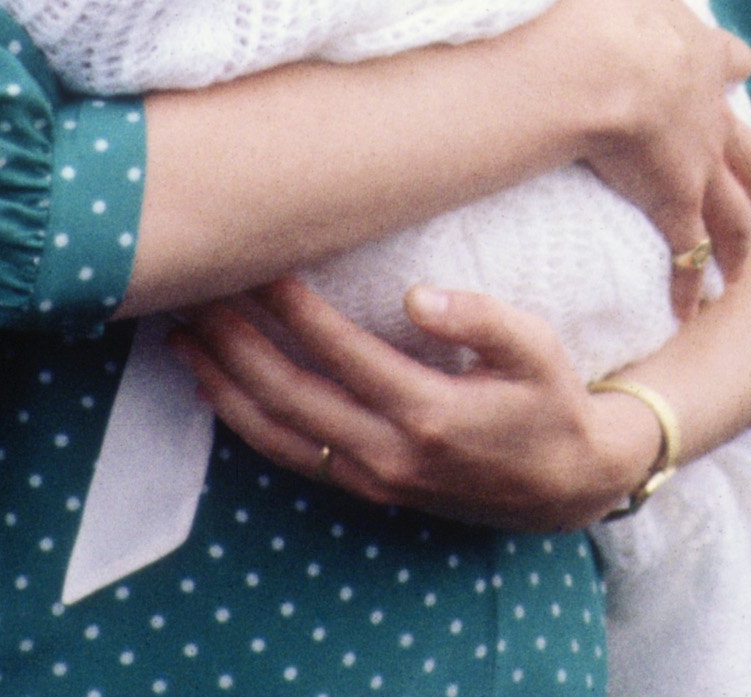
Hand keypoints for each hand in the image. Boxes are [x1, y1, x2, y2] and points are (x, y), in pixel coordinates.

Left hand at [167, 278, 660, 533]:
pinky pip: (290, 457)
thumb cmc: (552, 402)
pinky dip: (244, 422)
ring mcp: (372, 477)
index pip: (340, 352)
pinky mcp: (366, 488)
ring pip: (277, 434)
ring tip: (181, 338)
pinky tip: (215, 387)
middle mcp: (390, 452)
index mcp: (429, 412)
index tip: (258, 261)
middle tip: (197, 289)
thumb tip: (418, 295)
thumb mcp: (540, 351)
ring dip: (224, 384)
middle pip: (290, 393)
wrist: (569, 486)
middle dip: (236, 339)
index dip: (292, 307)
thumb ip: (483, 320)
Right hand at [533, 0, 750, 315]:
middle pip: (749, 152)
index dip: (729, 68)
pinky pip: (689, 255)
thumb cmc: (606, 8)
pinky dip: (693, 285)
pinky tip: (691, 309)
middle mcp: (711, 117)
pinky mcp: (674, 205)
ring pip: (734, 212)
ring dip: (738, 243)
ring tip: (737, 272)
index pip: (727, 62)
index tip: (731, 74)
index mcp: (701, 58)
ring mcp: (698, 165)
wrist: (600, 63)